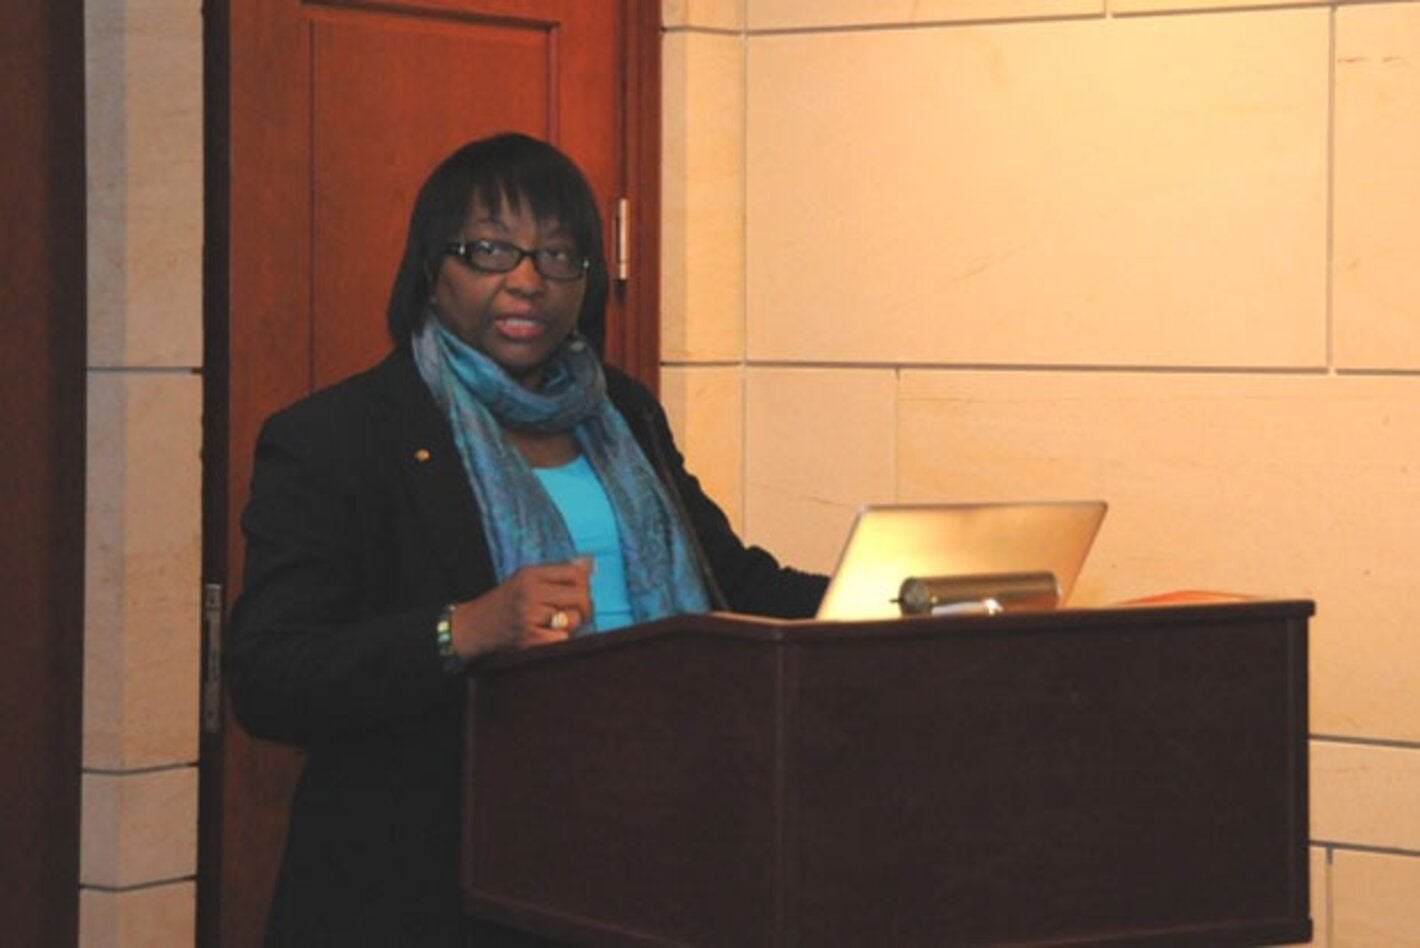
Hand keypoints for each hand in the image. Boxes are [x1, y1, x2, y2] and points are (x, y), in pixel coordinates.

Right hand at [449, 557, 592, 657]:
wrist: (472, 626)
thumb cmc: (505, 602)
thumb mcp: (527, 579)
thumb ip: (559, 572)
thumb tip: (590, 562)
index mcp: (531, 574)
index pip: (576, 573)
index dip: (585, 584)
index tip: (579, 593)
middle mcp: (530, 592)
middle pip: (581, 596)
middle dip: (585, 607)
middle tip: (575, 613)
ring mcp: (529, 616)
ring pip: (574, 619)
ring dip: (572, 625)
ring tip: (557, 624)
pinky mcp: (528, 639)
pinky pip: (563, 639)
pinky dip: (560, 640)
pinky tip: (547, 637)